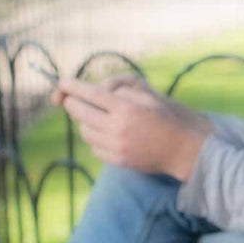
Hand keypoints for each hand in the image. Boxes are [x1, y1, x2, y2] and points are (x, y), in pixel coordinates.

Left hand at [51, 74, 212, 179]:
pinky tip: (105, 134)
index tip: (62, 82)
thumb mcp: (148, 96)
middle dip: (71, 103)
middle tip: (71, 99)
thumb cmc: (166, 118)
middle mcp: (118, 128)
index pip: (91, 94)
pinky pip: (93, 147)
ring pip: (84, 131)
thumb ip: (122, 91)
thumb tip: (96, 91)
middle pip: (79, 112)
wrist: (182, 149)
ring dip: (84, 121)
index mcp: (127, 109)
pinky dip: (94, 138)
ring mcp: (116, 146)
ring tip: (94, 117)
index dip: (72, 86)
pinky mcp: (116, 160)